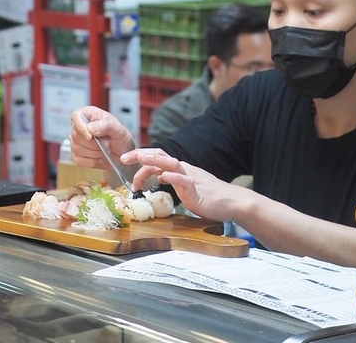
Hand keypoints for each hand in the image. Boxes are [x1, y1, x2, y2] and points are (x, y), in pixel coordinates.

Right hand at [69, 107, 134, 167]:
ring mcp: (76, 141)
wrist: (122, 151)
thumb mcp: (117, 128)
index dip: (80, 127)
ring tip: (105, 150)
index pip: (76, 116)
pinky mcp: (76, 155)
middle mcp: (80, 127)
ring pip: (77, 149)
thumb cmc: (119, 135)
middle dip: (94, 144)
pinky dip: (92, 161)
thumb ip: (105, 125)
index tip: (90, 136)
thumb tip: (90, 128)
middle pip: (76, 136)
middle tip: (107, 144)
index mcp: (88, 114)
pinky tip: (100, 157)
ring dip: (94, 153)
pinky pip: (79, 160)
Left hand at [122, 148, 244, 223]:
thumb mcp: (186, 186)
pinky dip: (174, 178)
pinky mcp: (197, 190)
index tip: (124, 160)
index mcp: (179, 169)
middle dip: (141, 154)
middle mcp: (183, 169)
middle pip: (160, 155)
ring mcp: (190, 178)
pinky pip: (184, 181)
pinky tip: (164, 178)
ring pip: (170, 163)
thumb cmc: (209, 196)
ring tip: (141, 158)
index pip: (157, 158)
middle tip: (123, 158)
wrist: (231, 202)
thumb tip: (159, 178)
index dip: (140, 157)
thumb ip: (173, 180)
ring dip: (154, 160)